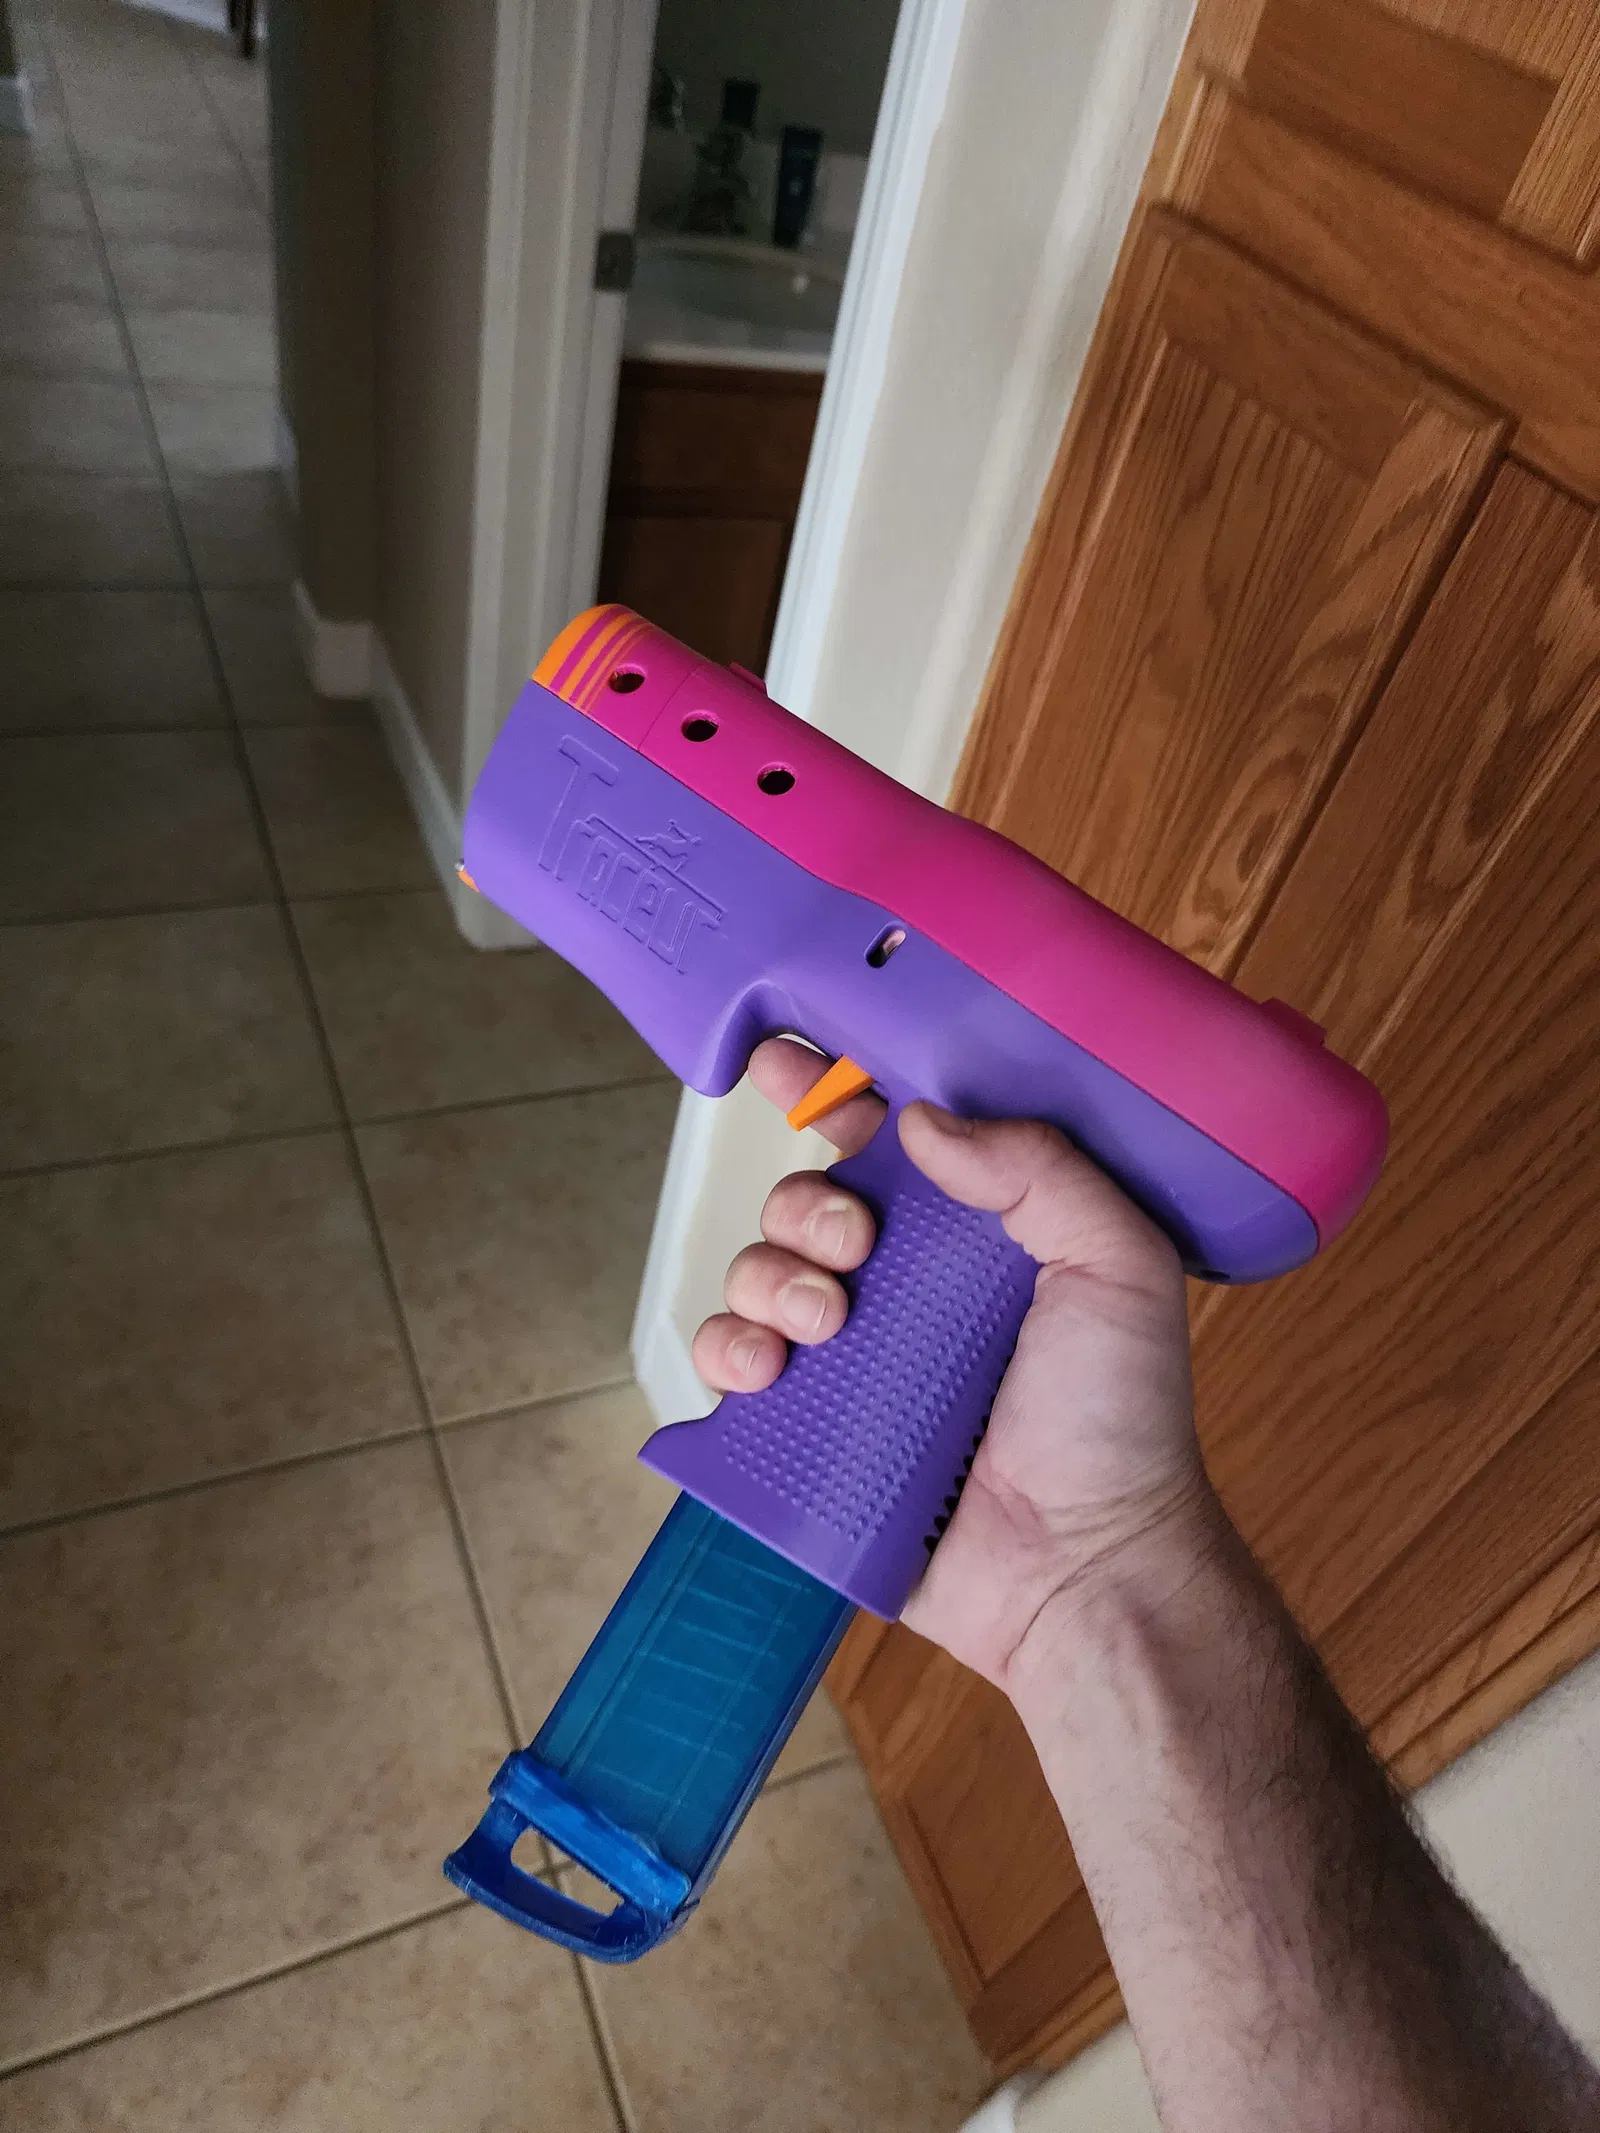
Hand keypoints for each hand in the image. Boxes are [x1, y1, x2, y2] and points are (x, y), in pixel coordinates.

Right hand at [692, 1039, 1211, 1688]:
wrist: (1087, 1568)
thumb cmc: (1121, 1423)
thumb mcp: (1119, 1266)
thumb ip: (1039, 1169)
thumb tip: (924, 1119)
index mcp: (979, 1231)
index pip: (895, 1134)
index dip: (833, 1088)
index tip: (785, 1060)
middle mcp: (909, 1283)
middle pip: (811, 1196)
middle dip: (810, 1203)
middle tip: (855, 1247)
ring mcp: (856, 1356)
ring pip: (759, 1269)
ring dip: (769, 1273)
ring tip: (824, 1323)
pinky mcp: (813, 1428)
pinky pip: (734, 1364)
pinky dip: (729, 1349)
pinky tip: (769, 1368)